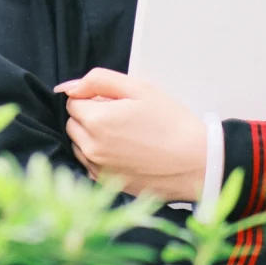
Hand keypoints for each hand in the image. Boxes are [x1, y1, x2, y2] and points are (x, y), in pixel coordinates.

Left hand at [53, 67, 205, 203]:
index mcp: (96, 121)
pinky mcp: (106, 184)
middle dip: (90, 116)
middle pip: (73, 123)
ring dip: (92, 137)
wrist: (197, 162)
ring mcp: (98, 168)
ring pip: (79, 145)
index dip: (93, 98)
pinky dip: (99, 156)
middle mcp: (91, 148)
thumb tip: (69, 87)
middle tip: (122, 117)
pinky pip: (89, 164)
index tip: (115, 103)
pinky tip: (125, 153)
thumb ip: (98, 80)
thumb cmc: (172, 123)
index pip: (73, 102)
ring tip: (125, 136)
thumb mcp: (139, 88)